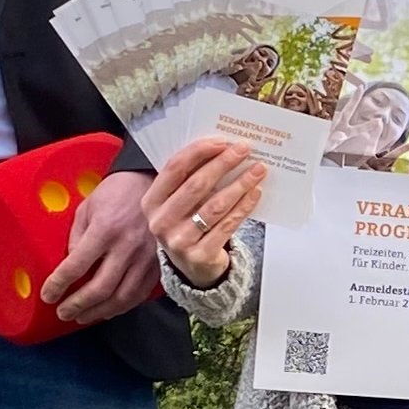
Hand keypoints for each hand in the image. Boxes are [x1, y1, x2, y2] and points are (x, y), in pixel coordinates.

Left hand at [41, 168, 161, 323]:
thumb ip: (77, 238)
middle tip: (63, 312)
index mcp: (105, 230)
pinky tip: (107, 310)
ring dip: (98, 312)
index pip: (76, 266)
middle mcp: (127, 247)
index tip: (48, 295)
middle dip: (77, 305)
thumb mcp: (88, 208)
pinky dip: (121, 307)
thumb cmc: (117, 193)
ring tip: (82, 316)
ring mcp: (146, 259)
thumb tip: (71, 266)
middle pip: (99, 288)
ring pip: (121, 298)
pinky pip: (139, 294)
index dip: (58, 284)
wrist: (153, 184)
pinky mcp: (158, 265)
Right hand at [142, 137, 267, 288]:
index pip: (174, 169)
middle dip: (223, 163)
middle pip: (196, 185)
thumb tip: (222, 148)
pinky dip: (244, 206)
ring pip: (215, 205)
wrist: (193, 267)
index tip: (222, 141)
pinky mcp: (200, 256)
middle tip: (244, 149)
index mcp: (151, 202)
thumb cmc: (187, 224)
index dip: (199, 152)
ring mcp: (179, 241)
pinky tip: (255, 193)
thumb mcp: (178, 203)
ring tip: (258, 169)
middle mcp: (161, 222)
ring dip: (240, 184)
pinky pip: (227, 225)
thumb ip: (190, 179)